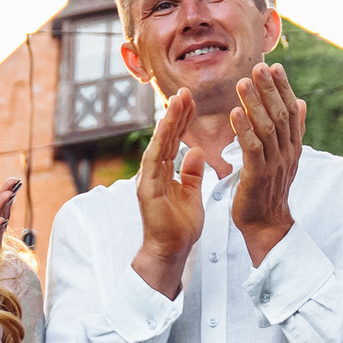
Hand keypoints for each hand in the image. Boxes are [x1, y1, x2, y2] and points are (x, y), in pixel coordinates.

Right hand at [131, 87, 204, 297]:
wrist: (171, 251)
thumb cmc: (180, 227)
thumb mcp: (192, 193)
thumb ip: (192, 173)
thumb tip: (196, 151)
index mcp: (163, 172)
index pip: (173, 140)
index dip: (182, 120)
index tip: (191, 100)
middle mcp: (153, 172)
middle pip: (165, 137)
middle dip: (175, 114)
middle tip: (185, 91)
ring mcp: (147, 179)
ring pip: (158, 143)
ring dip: (167, 121)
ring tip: (177, 100)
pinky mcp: (146, 189)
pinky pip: (153, 160)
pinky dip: (160, 141)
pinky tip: (167, 125)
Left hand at [230, 63, 305, 263]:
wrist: (267, 223)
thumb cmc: (270, 189)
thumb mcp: (285, 157)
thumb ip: (293, 130)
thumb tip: (301, 102)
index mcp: (293, 146)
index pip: (291, 110)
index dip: (283, 88)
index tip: (275, 66)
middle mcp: (287, 152)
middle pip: (280, 115)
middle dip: (270, 89)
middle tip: (259, 67)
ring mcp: (274, 163)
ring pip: (267, 128)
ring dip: (254, 104)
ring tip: (242, 83)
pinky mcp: (258, 175)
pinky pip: (252, 148)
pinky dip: (244, 129)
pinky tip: (234, 114)